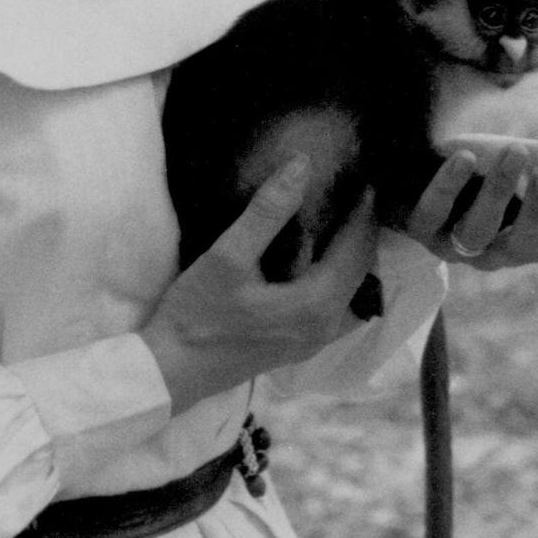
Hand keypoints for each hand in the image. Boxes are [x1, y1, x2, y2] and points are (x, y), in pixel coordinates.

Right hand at [141, 159, 378, 413]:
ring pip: (353, 291)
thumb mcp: (227, 256)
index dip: (363, 212)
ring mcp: (315, 342)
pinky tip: (322, 261)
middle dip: (364, 231)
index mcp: (316, 304)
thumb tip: (302, 165)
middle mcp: (326, 327)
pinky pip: (338, 307)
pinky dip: (341, 279)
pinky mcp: (301, 347)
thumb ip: (267, 211)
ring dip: (354, 257)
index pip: (355, 248)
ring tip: (345, 221)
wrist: (172, 372)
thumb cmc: (196, 314)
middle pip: (362, 271)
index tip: (365, 179)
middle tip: (358, 193)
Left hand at [404, 135, 537, 276]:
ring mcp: (456, 244)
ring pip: (477, 232)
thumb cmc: (489, 170)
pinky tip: (465, 157)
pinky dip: (448, 186)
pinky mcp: (421, 227)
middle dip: (537, 210)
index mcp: (531, 241)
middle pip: (523, 246)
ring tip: (514, 151)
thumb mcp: (534, 163)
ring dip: (497, 191)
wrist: (424, 165)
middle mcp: (496, 250)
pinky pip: (432, 214)